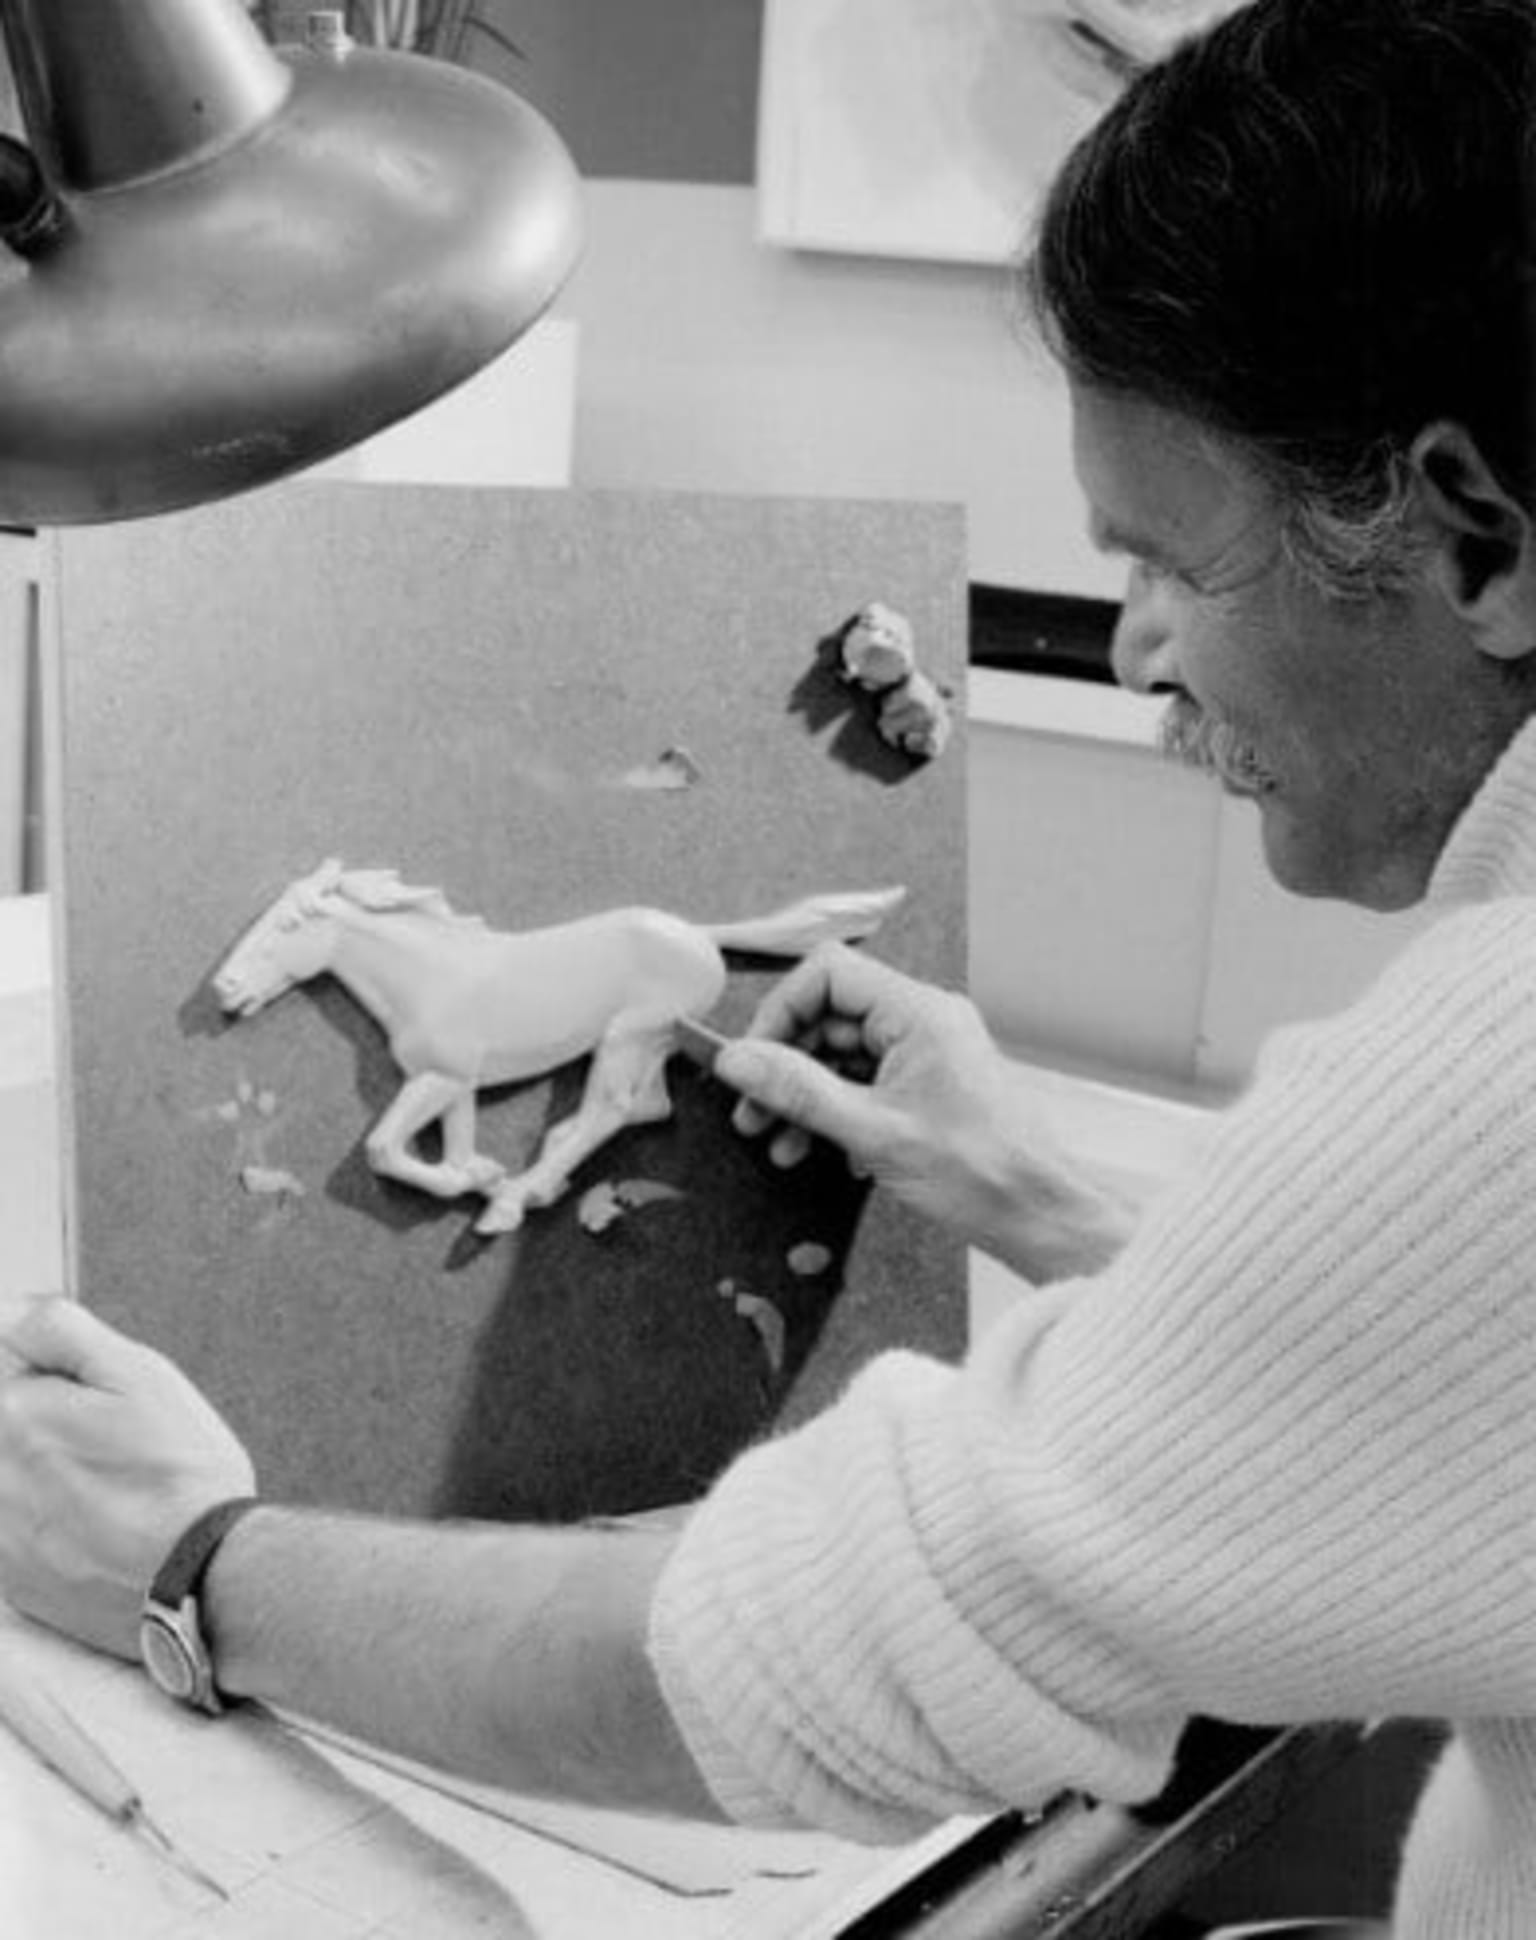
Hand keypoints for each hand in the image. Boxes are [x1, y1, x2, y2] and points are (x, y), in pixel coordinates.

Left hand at [0, 1296, 254, 1658]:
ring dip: (49, 1477)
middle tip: (110, 1451)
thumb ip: (59, 1331)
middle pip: (13, 1427)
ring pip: (15, 1480)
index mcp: (12, 1413)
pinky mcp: (9, 1581)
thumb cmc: (180, 1470)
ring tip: (108, 1494)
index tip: (97, 1404)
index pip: (14, 1373)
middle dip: (53, 1430)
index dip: (59, 1380)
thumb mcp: (140, 1373)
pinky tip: (95, 1530)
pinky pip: (16, 1531)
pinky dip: (47, 1525)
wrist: (203, 1576)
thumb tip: (9, 1309)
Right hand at [717, 945, 1024, 1238]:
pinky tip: (819, 1151)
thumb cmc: (981, 1174)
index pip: (829, 973)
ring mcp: (928, 1053)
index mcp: (920, 1012)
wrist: (1038, 1215)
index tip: (753, 1059)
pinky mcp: (928, 1085)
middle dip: (785, 1066)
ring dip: (804, 1097)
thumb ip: (798, 1091)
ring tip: (777, 1142)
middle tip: (752, 1113)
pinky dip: (835, 1112)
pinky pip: (865, 1082)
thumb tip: (738, 1061)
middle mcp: (925, 1021)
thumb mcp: (873, 1132)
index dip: (781, 1011)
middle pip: (830, 1017)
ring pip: (843, 1055)